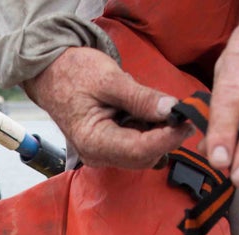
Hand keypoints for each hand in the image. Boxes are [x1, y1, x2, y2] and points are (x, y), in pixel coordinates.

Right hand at [24, 47, 192, 168]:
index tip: (187, 120)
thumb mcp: (109, 80)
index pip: (140, 150)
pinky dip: (148, 132)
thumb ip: (141, 98)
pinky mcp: (108, 149)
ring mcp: (102, 155)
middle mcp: (98, 156)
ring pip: (142, 154)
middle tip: (182, 112)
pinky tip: (146, 114)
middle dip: (166, 137)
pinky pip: (135, 148)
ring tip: (160, 109)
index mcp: (94, 142)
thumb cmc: (74, 74)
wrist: (52, 74)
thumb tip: (171, 110)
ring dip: (157, 135)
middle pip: (143, 157)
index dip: (167, 138)